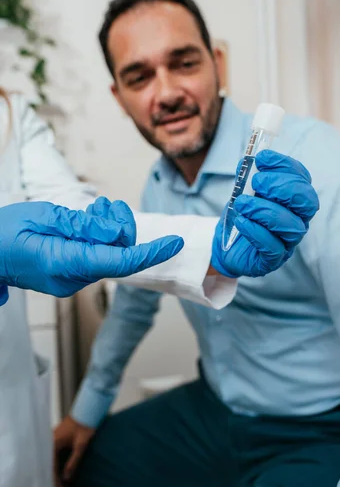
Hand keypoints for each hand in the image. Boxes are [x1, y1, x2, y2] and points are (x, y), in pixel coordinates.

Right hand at [0, 197, 183, 301]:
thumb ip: (84, 226)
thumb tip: (117, 233)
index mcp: (67, 264)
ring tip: (93, 210)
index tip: (175, 242)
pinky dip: (99, 236)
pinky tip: (87, 220)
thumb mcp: (45, 217)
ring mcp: (71, 280)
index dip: (152, 252)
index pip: (122, 261)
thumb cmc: (4, 234)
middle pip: (118, 252)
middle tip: (106, 206)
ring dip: (109, 228)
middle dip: (122, 226)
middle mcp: (73, 278)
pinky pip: (96, 255)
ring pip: (109, 252)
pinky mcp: (69, 275)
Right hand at [53, 415, 94, 486]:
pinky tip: (62, 473)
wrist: (87, 409)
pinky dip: (58, 466)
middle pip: (49, 466)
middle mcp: (50, 442)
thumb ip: (73, 461)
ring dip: (56, 474)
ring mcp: (53, 441)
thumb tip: (66, 477)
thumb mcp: (81, 445)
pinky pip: (54, 456)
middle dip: (55, 480)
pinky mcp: (57, 440)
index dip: (57, 482)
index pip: (52, 468)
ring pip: (51, 462)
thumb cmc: (85, 424)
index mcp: (53, 444)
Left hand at [211, 150, 318, 277]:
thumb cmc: (243, 215)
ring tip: (241, 204)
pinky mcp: (273, 260)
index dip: (285, 166)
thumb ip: (248, 175)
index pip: (302, 179)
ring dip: (264, 210)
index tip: (262, 158)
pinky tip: (241, 222)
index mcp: (294, 199)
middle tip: (256, 183)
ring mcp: (288, 241)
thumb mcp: (244, 190)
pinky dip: (256, 231)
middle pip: (307, 202)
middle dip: (282, 187)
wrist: (226, 245)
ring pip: (291, 225)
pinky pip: (273, 247)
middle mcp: (297, 219)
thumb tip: (249, 161)